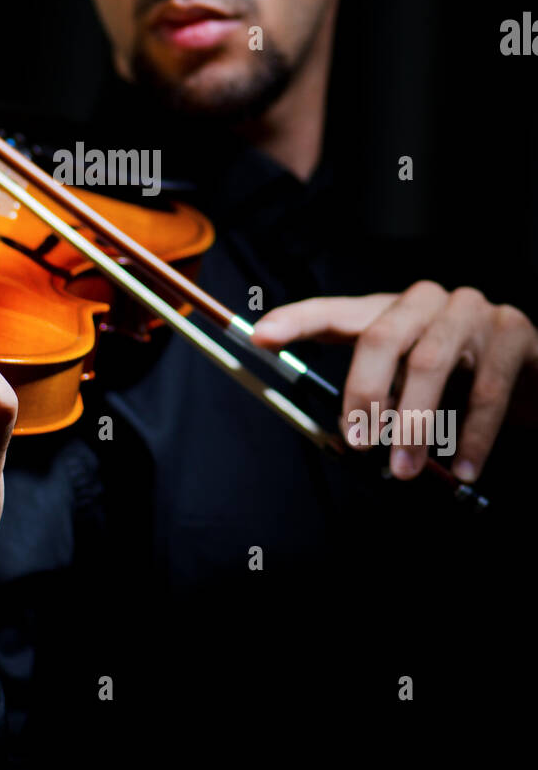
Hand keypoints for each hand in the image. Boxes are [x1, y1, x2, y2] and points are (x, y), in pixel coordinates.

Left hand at [253, 282, 537, 482]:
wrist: (534, 372)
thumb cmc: (459, 379)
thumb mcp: (412, 384)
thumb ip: (379, 399)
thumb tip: (346, 438)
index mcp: (391, 311)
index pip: (336, 312)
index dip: (297, 320)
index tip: (260, 336)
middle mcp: (426, 302)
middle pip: (381, 337)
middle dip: (364, 393)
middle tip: (358, 441)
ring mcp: (471, 312)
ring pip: (430, 364)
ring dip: (414, 424)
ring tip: (405, 468)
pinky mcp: (514, 332)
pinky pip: (486, 387)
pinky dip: (471, 435)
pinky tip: (462, 468)